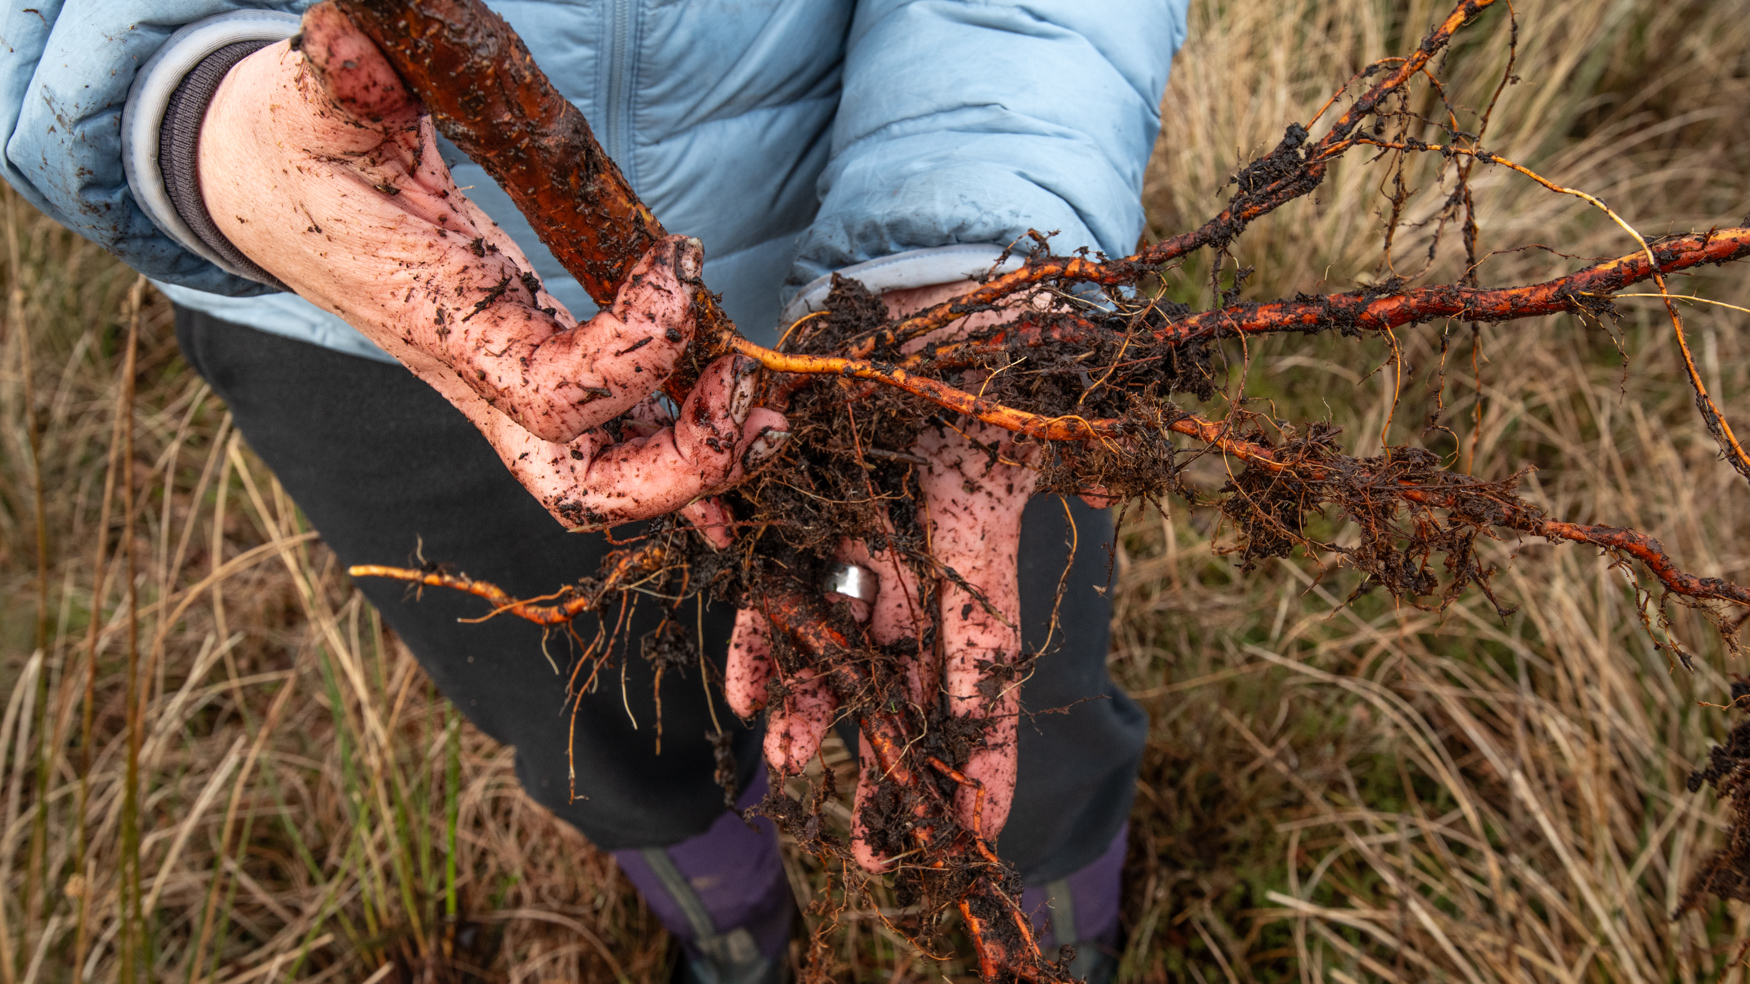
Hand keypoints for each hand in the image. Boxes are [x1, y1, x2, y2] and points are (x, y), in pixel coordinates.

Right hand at [196, 5, 786, 531]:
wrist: (262, 190)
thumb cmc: (294, 147)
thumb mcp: (310, 101)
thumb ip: (339, 80)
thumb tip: (354, 47)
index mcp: (441, 323)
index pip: (556, 394)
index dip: (639, 349)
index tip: (680, 257)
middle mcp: (477, 377)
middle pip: (584, 489)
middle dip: (680, 467)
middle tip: (747, 388)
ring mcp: (504, 384)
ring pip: (604, 481)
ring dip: (697, 464)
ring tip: (767, 412)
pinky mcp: (528, 364)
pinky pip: (610, 438)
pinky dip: (680, 444)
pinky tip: (736, 422)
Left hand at [724, 280, 1043, 869]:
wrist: (918, 285)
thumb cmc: (984, 341)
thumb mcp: (1033, 399)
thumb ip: (1069, 448)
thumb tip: (1105, 490)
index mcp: (970, 543)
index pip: (981, 668)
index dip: (984, 752)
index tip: (978, 830)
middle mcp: (910, 555)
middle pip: (898, 678)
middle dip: (886, 762)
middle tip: (871, 846)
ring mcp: (850, 534)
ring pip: (829, 645)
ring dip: (812, 710)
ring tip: (788, 765)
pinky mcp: (795, 505)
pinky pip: (773, 581)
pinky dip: (761, 637)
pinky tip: (748, 695)